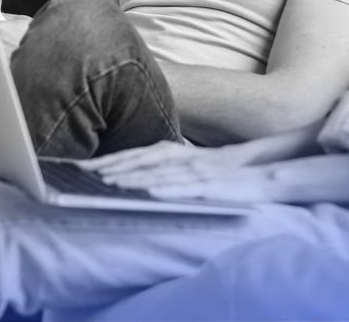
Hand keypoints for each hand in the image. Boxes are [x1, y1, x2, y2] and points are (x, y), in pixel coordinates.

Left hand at [81, 139, 262, 186]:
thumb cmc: (223, 174)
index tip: (84, 167)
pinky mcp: (214, 186)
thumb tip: (130, 179)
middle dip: (114, 168)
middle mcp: (183, 159)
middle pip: (143, 162)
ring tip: (110, 184)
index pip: (136, 155)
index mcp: (175, 153)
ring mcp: (198, 171)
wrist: (264, 174)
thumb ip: (163, 170)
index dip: (110, 160)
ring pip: (161, 174)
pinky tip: (150, 194)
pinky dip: (168, 190)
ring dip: (135, 178)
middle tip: (87, 175)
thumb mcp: (190, 168)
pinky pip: (188, 188)